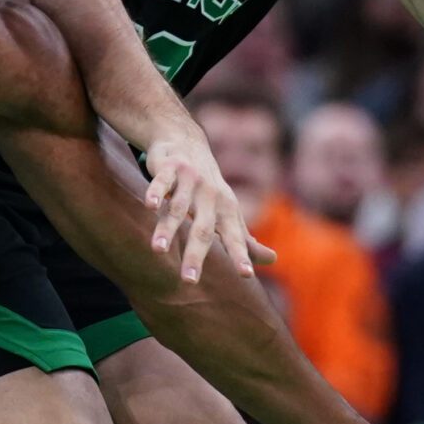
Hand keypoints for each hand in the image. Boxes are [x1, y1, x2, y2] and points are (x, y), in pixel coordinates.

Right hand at [141, 121, 264, 282]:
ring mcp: (189, 180)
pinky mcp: (168, 168)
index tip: (246, 275)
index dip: (240, 255)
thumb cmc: (209, 188)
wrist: (187, 143)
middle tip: (189, 281)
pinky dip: (156, 192)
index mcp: (226, 210)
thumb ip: (245, 239)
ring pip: (178, 208)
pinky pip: (162, 182)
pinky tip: (150, 206)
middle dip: (195, 255)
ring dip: (167, 229)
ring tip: (158, 250)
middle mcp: (210, 196)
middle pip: (202, 230)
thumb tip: (273, 261)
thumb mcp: (229, 212)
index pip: (234, 237)